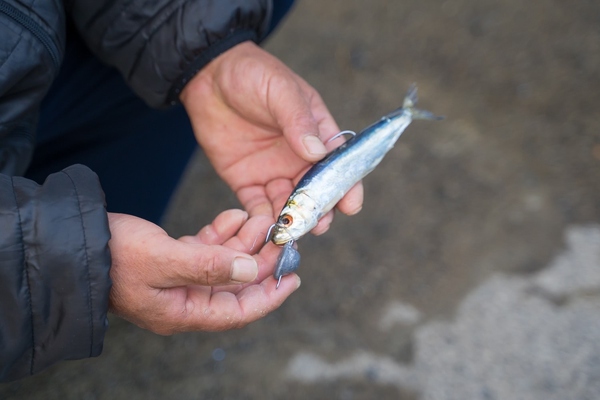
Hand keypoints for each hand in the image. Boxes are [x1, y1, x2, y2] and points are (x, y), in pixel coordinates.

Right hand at [107, 210, 298, 334]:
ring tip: (261, 219)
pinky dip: (221, 233)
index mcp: (182, 311)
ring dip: (243, 242)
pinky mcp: (172, 257)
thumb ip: (209, 266)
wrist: (75, 238)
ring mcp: (178, 278)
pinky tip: (234, 215)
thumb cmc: (114, 254)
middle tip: (281, 236)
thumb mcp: (164, 259)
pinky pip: (206, 248)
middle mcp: (184, 298)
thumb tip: (249, 269)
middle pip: (235, 284)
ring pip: (224, 262)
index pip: (237, 312)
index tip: (293, 277)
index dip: (269, 296)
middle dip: (259, 260)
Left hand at [180, 41, 362, 234]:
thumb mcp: (280, 90)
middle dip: (318, 211)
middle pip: (314, 192)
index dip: (347, 186)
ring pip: (287, 205)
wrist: (208, 76)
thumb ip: (298, 120)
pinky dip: (261, 221)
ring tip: (291, 233)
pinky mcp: (247, 182)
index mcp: (316, 135)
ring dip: (290, 221)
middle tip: (318, 225)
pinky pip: (257, 207)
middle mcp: (298, 159)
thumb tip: (317, 152)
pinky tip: (265, 230)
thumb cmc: (252, 75)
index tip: (351, 205)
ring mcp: (273, 172)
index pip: (338, 165)